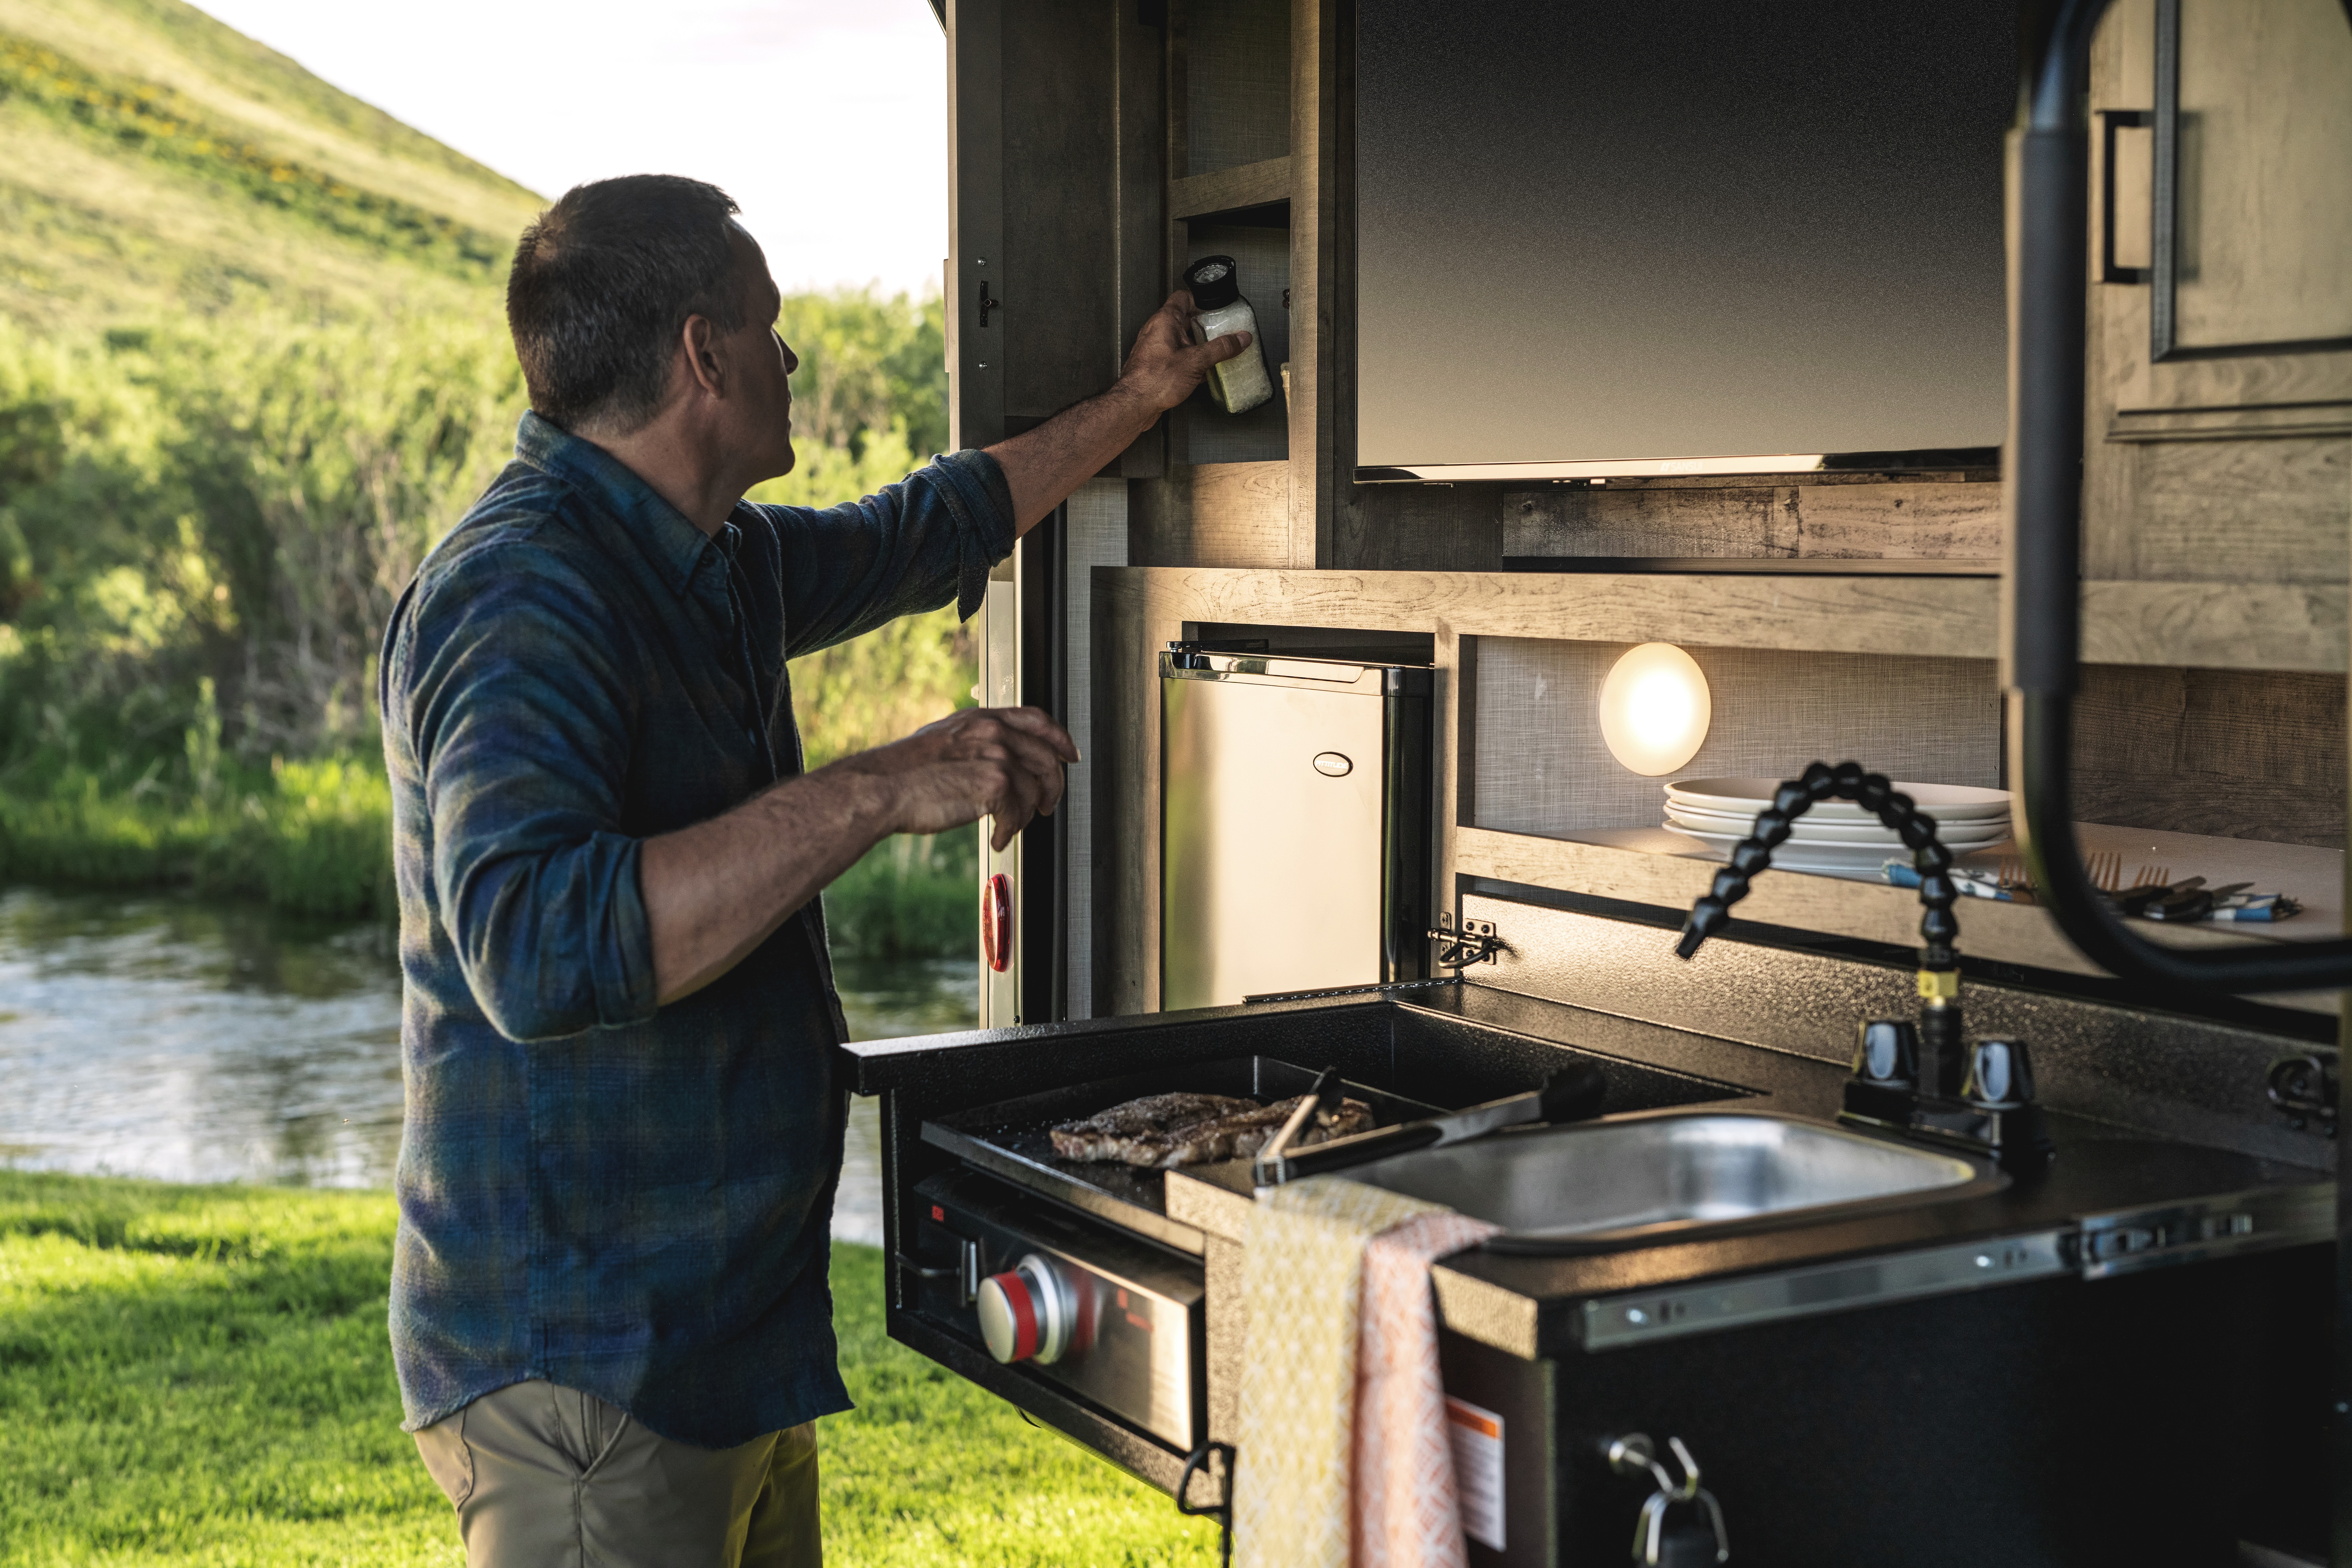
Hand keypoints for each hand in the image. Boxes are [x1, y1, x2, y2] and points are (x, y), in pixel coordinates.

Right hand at [838, 706, 1079, 851]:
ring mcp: (996, 756)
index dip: (1060, 738)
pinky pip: (1018, 815)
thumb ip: (976, 741)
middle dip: (1052, 787)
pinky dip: (1011, 832)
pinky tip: (998, 839)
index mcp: (981, 718)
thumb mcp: (945, 740)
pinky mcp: (994, 786)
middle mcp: (993, 732)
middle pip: (1046, 758)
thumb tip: (1001, 758)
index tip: (1070, 755)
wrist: (881, 788)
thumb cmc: (905, 772)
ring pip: (1035, 791)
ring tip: (1009, 826)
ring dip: (1027, 814)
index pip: (1037, 719)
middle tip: (1047, 806)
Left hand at [1115, 290, 1251, 412]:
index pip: (1183, 297)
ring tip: (1215, 352)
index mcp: (1165, 320)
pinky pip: (1177, 357)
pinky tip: (1202, 372)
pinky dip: (1190, 361)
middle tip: (1220, 332)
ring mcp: (1155, 348)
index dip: (1200, 300)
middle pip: (1185, 320)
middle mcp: (1157, 331)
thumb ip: (1221, 348)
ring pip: (1181, 340)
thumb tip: (1240, 339)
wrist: (1135, 405)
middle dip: (1204, 326)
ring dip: (1198, 346)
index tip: (1215, 308)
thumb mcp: (1196, 361)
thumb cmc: (1154, 380)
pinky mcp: (1155, 365)